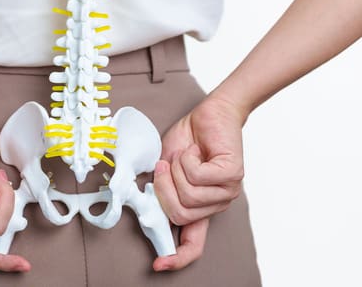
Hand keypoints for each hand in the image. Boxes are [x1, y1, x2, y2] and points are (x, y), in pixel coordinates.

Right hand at [152, 93, 246, 271]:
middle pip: (179, 213)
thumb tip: (145, 203)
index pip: (194, 243)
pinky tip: (196, 151)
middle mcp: (215, 204)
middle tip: (166, 167)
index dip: (176, 257)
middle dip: (163, 187)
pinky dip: (188, 159)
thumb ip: (159, 188)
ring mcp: (227, 192)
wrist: (212, 113)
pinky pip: (197, 175)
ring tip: (184, 156)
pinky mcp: (232, 175)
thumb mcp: (165, 168)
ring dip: (176, 169)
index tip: (158, 265)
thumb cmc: (189, 140)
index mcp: (200, 207)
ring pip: (187, 194)